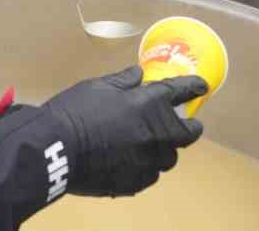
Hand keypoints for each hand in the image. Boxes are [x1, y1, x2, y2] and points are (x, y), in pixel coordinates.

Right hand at [43, 66, 205, 197]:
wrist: (56, 149)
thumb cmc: (75, 111)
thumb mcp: (98, 86)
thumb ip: (124, 81)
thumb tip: (139, 75)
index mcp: (149, 104)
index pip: (180, 92)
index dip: (193, 87)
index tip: (202, 86)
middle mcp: (156, 134)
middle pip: (185, 133)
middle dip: (187, 127)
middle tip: (183, 123)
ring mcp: (148, 161)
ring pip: (168, 157)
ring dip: (164, 148)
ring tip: (151, 143)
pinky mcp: (136, 182)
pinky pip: (150, 174)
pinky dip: (146, 165)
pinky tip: (131, 160)